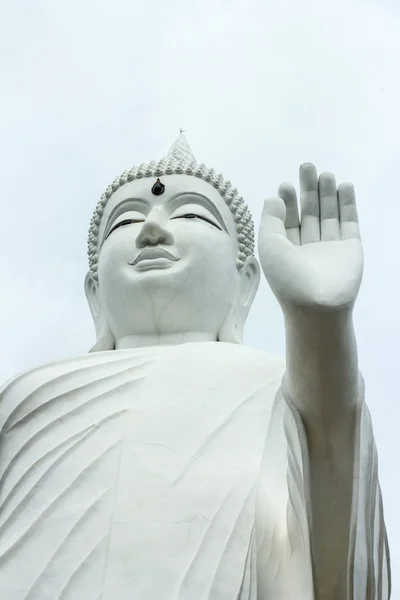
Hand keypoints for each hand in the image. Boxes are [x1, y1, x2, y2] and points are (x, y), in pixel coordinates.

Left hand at [258, 163, 362, 313]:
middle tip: (307, 166)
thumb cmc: (288, 277)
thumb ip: (271, 219)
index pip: (287, 220)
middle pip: (309, 212)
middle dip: (308, 190)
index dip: (287, 202)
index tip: (285, 186)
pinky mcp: (350, 247)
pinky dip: (347, 204)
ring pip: (329, 214)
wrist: (318, 304)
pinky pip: (349, 222)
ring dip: (327, 194)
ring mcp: (330, 247)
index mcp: (286, 250)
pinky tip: (344, 186)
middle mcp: (308, 247)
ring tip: (324, 174)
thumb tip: (274, 197)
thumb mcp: (269, 245)